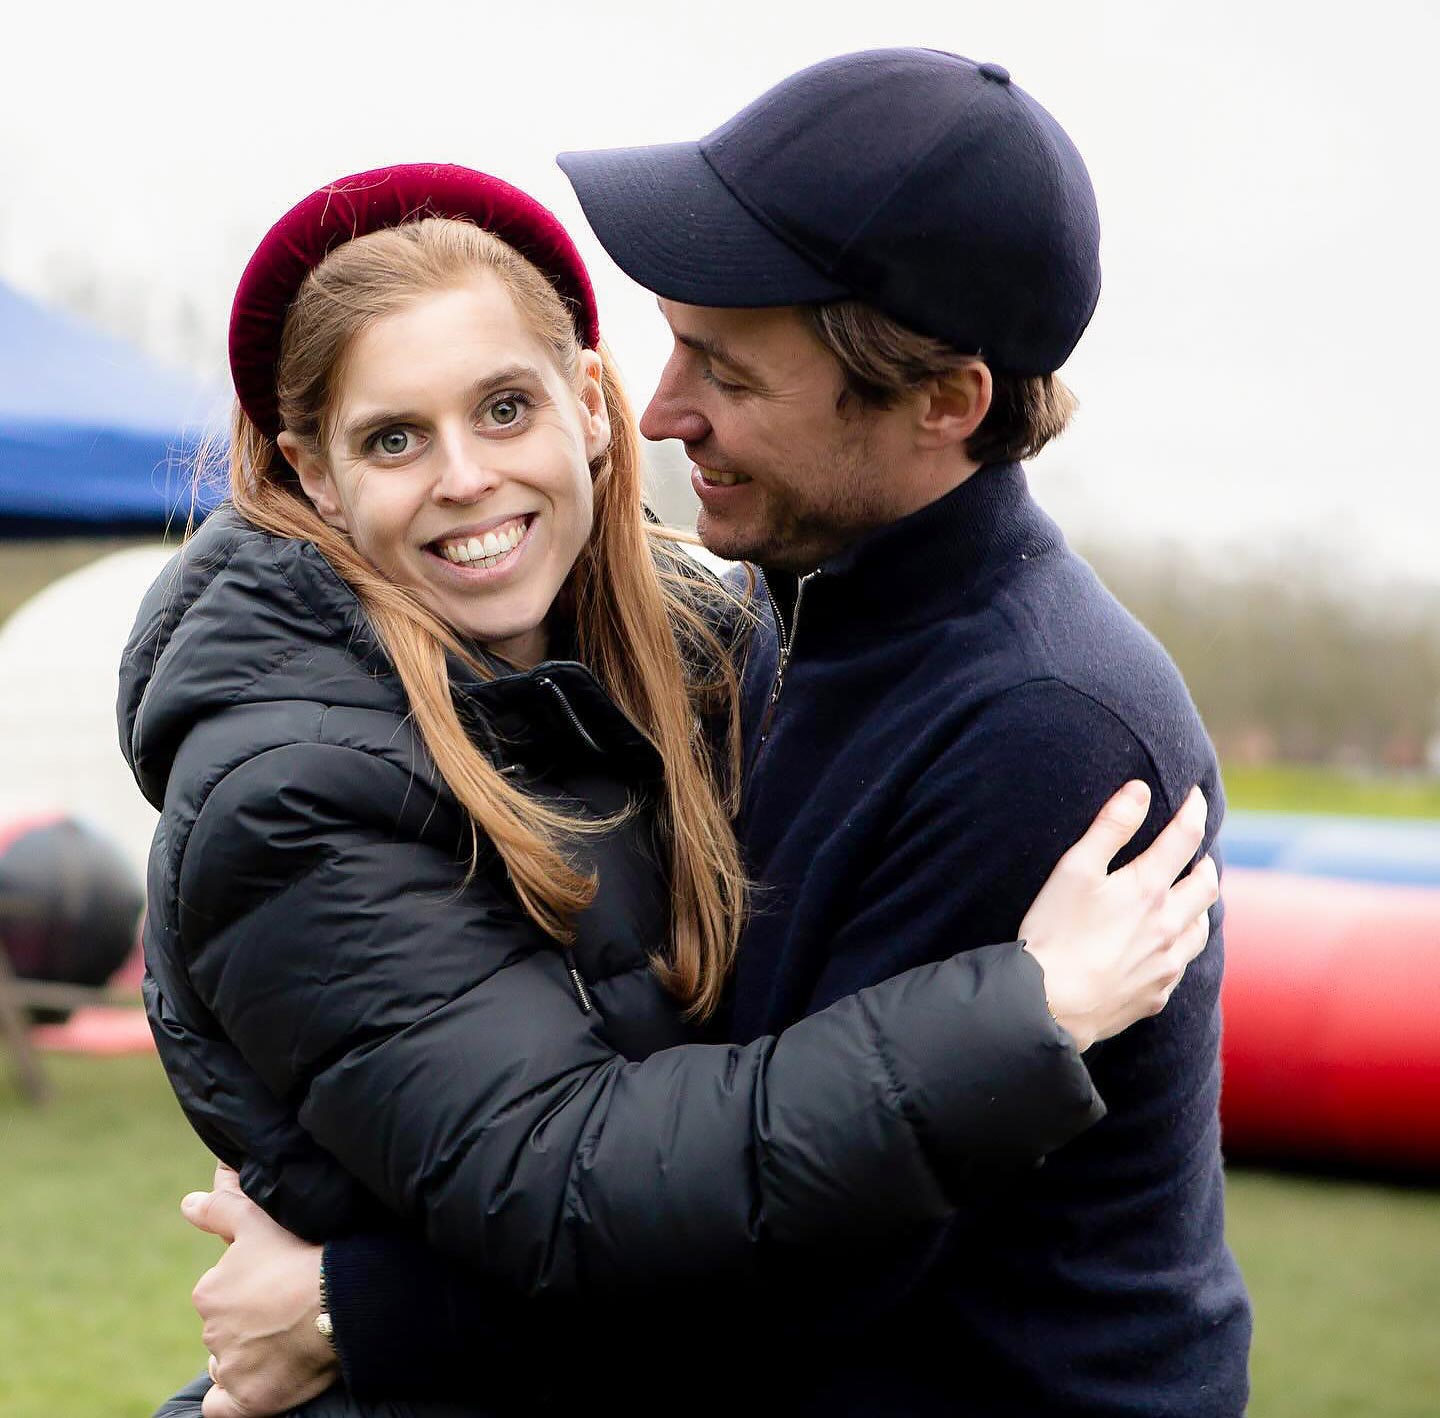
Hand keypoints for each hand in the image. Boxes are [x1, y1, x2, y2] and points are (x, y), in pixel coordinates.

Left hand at [181, 1162, 339, 1417]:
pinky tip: (260, 1378)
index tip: (278, 1282)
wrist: (343, 1296)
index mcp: (209, 1292)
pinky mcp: (248, 1399)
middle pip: (226, 1329)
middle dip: (249, 1321)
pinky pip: (225, 1405)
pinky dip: (236, 1395)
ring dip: (248, 1354)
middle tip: (288, 1308)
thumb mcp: (259, 1220)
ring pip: (228, 1363)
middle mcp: (211, 1332)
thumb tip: (188, 1202)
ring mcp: (230, 1369)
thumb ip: (221, 1208)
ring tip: (287, 1337)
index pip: (219, 1295)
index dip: (249, 1288)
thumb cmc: (303, 1251)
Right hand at [1019, 781, 1218, 1051]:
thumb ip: (1110, 827)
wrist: (1052, 1004)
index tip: (1195, 797)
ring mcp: (1166, 964)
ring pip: (1201, 928)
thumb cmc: (1055, 932)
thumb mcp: (1074, 869)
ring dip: (1200, 907)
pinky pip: (1181, 966)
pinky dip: (1181, 946)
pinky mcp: (1156, 994)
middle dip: (1205, 863)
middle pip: (1205, 886)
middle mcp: (1169, 925)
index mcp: (1149, 889)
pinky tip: (1165, 947)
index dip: (1193, 811)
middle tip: (1197, 855)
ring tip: (1190, 899)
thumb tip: (1139, 790)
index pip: (1184, 838)